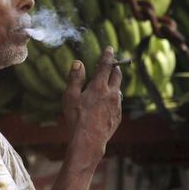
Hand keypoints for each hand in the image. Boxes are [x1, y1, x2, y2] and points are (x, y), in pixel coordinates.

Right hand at [62, 47, 122, 165]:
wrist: (89, 141)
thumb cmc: (77, 118)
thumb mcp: (70, 97)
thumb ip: (75, 78)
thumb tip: (78, 62)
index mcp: (99, 86)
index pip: (106, 65)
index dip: (107, 55)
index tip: (109, 48)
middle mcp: (111, 94)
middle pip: (117, 75)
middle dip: (115, 67)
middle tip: (111, 64)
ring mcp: (117, 105)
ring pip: (118, 89)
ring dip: (114, 84)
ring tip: (107, 84)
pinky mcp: (118, 116)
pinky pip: (117, 103)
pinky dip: (113, 98)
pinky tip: (106, 103)